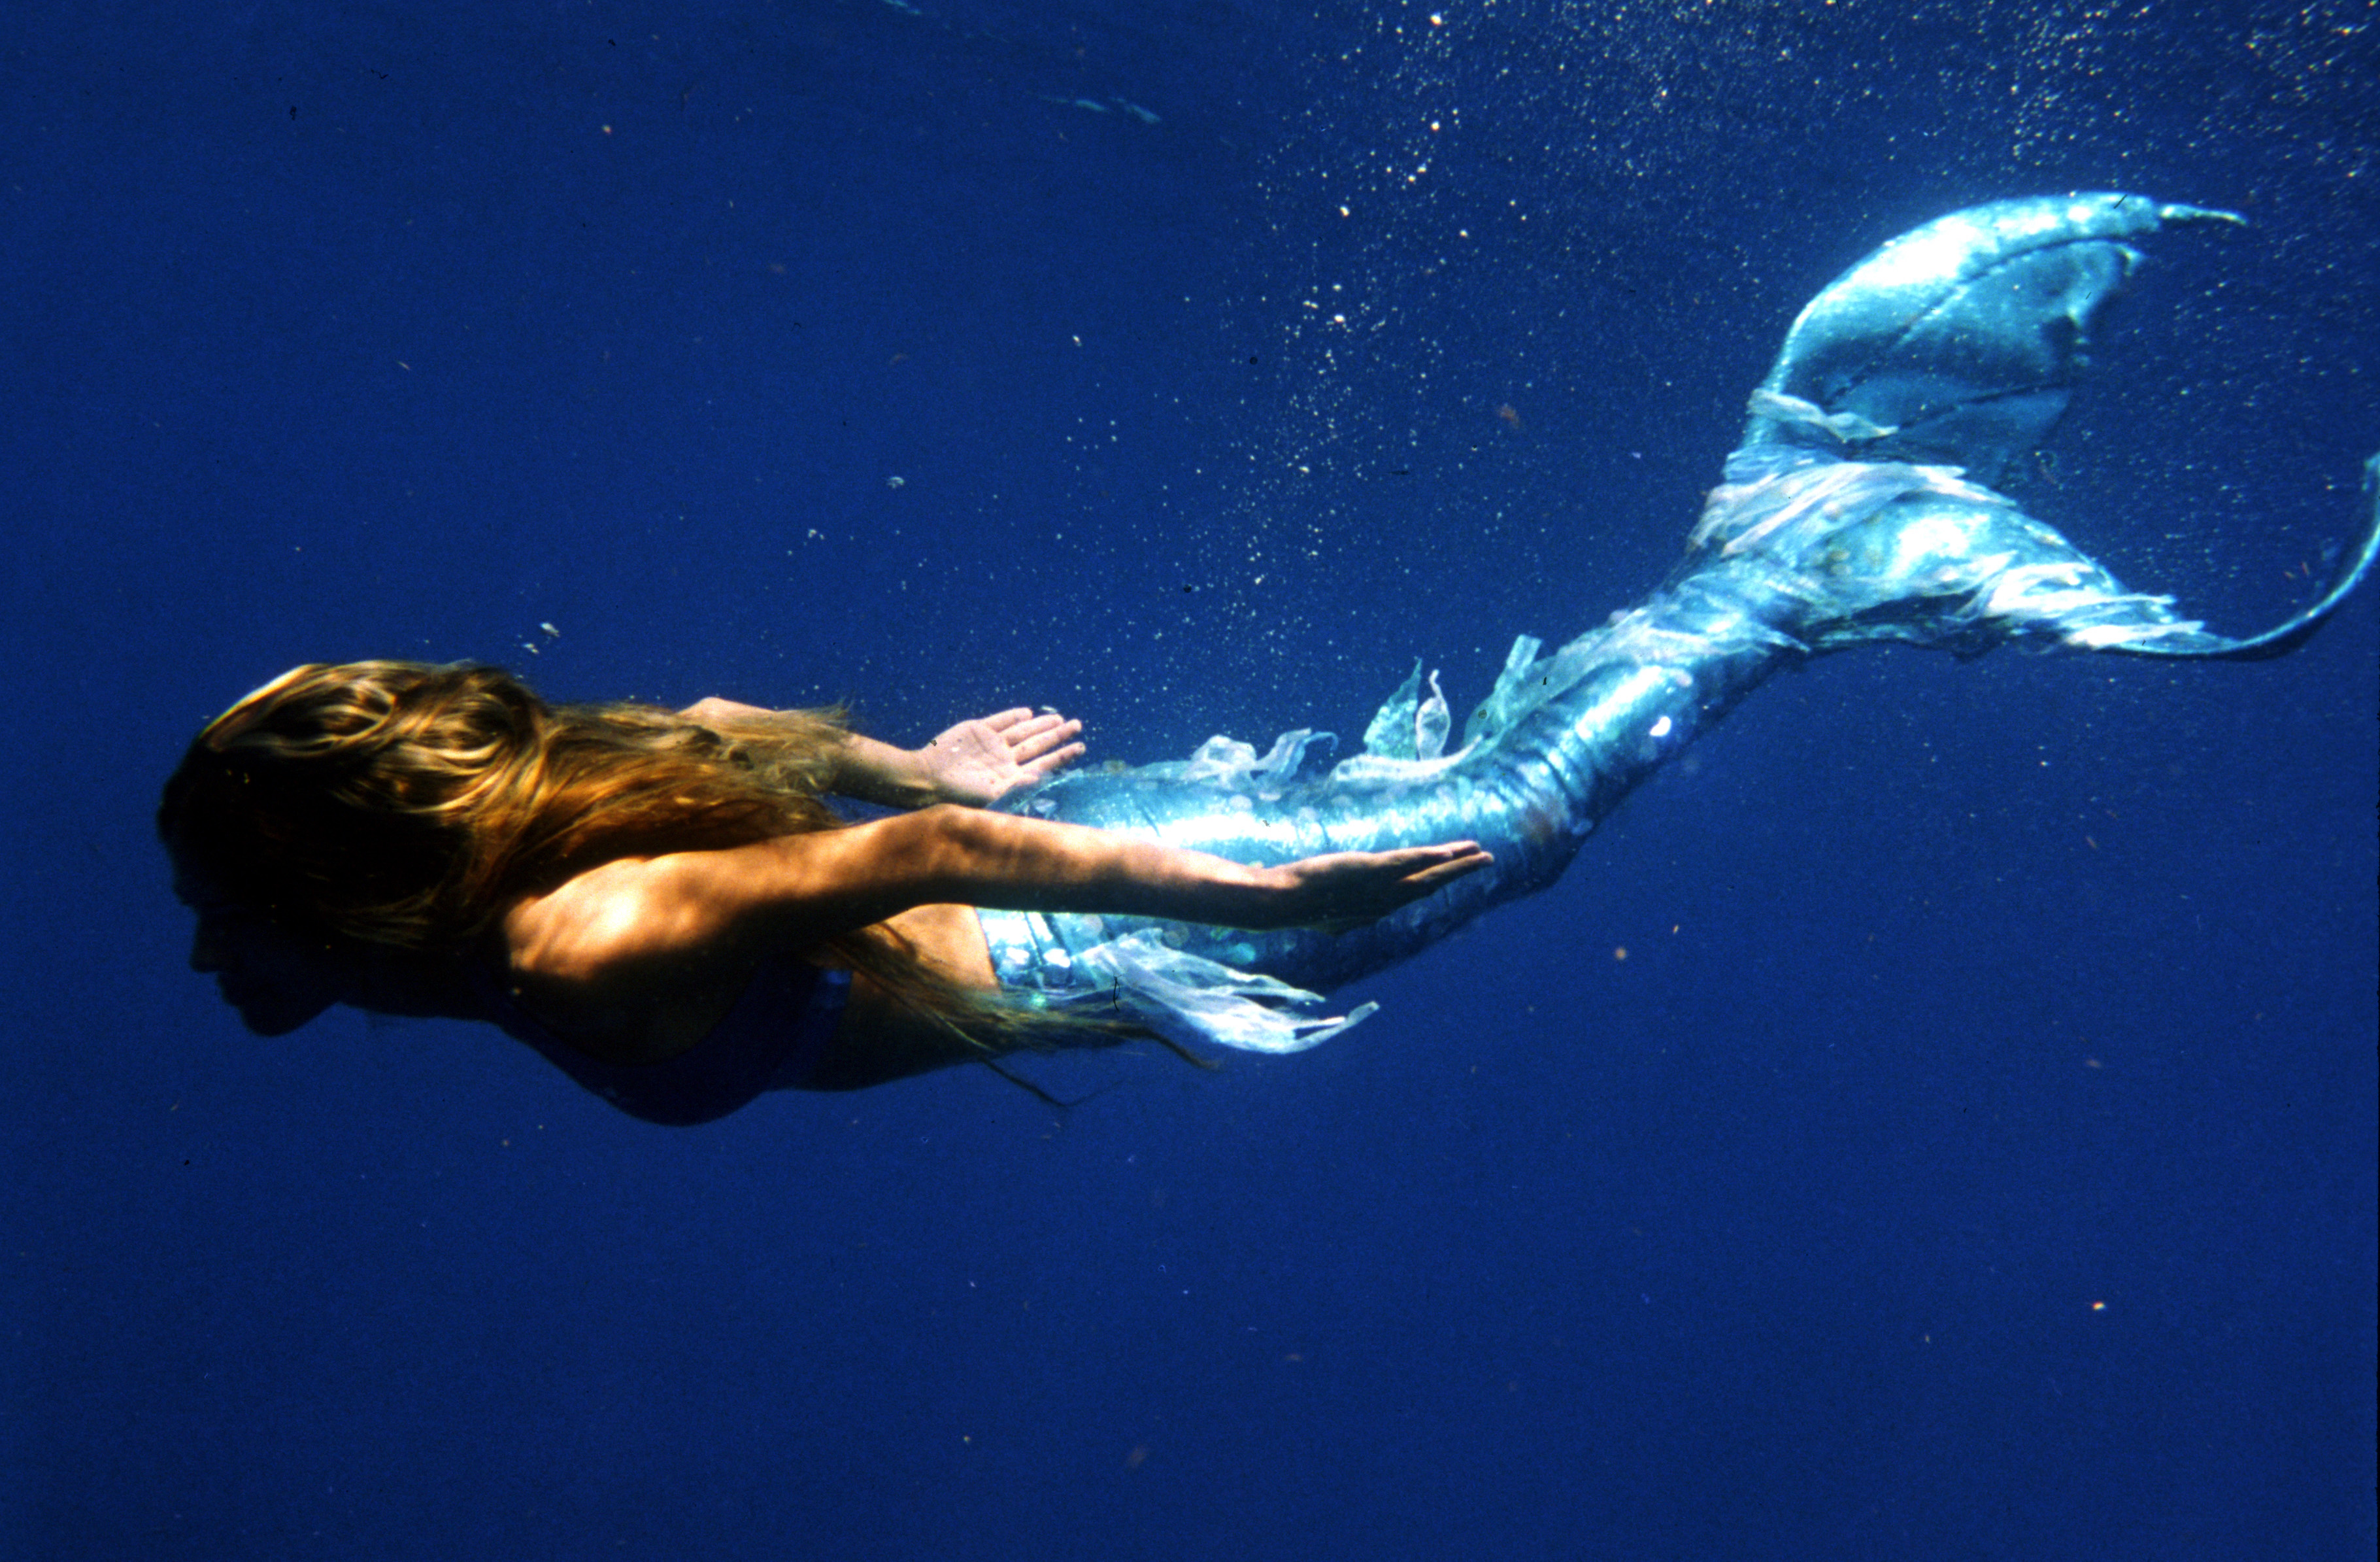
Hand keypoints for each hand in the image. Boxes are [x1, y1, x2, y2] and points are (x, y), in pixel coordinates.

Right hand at [915, 707, 1086, 805]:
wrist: (927, 778)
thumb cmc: (958, 794)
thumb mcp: (991, 795)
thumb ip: (1017, 784)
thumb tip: (1042, 776)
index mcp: (1010, 777)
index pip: (1043, 763)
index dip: (1063, 755)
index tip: (1081, 747)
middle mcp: (1004, 759)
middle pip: (1037, 744)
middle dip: (1058, 735)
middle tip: (1078, 725)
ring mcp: (991, 744)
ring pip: (1022, 731)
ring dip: (1041, 724)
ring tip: (1061, 719)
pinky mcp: (977, 730)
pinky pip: (1000, 721)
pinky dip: (1013, 716)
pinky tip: (1028, 713)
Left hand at [1260, 841, 1491, 932]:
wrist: (1282, 902)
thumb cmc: (1295, 905)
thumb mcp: (1324, 915)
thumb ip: (1339, 917)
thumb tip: (1335, 926)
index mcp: (1375, 910)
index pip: (1414, 892)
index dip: (1436, 880)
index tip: (1452, 869)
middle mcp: (1384, 903)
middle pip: (1431, 884)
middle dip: (1460, 872)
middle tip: (1485, 859)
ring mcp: (1381, 889)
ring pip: (1428, 875)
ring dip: (1458, 864)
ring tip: (1481, 853)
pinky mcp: (1373, 871)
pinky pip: (1410, 864)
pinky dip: (1431, 859)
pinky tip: (1451, 854)